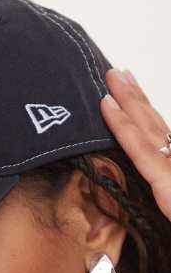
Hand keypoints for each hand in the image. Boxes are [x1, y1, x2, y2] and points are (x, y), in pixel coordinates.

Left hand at [100, 67, 170, 218]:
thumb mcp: (167, 198)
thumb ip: (159, 181)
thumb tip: (154, 174)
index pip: (161, 139)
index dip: (145, 114)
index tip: (127, 93)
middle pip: (157, 126)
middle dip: (137, 98)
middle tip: (118, 74)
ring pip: (149, 130)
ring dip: (130, 101)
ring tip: (113, 77)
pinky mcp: (170, 183)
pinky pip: (142, 150)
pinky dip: (124, 126)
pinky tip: (108, 108)